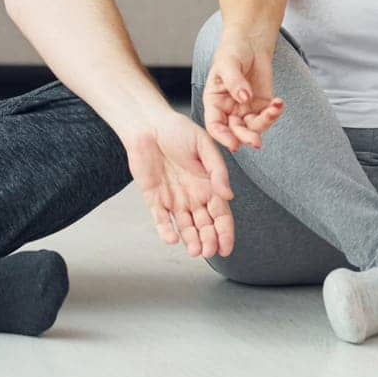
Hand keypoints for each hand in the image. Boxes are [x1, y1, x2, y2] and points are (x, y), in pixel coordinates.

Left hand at [124, 112, 237, 258]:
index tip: (227, 248)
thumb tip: (229, 195)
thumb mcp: (204, 145)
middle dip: (208, 241)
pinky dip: (166, 230)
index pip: (220, 214)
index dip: (225, 232)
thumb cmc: (178, 130)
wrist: (147, 124)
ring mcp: (173, 199)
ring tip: (195, 251)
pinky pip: (161, 219)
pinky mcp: (154, 199)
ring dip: (191, 240)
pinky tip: (172, 239)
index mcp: (208, 185)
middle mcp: (193, 196)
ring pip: (185, 227)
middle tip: (209, 252)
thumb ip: (218, 171)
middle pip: (204, 226)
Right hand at [201, 35, 284, 152]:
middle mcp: (229, 110)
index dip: (222, 137)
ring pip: (253, 127)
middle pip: (235, 131)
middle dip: (246, 137)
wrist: (251, 42)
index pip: (215, 125)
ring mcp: (246, 109)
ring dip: (264, 123)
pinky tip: (279, 103)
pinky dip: (274, 113)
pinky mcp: (262, 105)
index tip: (233, 144)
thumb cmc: (232, 51)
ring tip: (274, 109)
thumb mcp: (228, 63)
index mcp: (214, 102)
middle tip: (256, 141)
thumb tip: (244, 98)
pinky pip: (268, 116)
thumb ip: (234, 81)